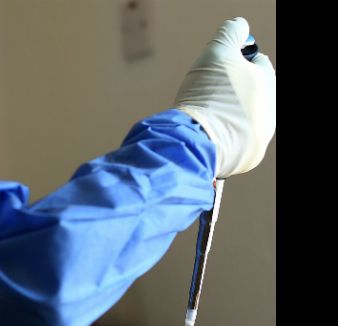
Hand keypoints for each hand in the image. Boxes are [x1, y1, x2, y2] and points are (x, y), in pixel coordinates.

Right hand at [174, 17, 275, 177]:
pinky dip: (224, 136)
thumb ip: (230, 34)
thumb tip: (239, 25)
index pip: (257, 63)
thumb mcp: (216, 53)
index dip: (235, 62)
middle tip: (208, 94)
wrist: (196, 141)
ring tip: (206, 115)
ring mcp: (262, 136)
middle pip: (252, 93)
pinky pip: (237, 142)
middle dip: (233, 91)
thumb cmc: (207, 97)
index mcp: (268, 83)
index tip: (217, 69)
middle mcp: (272, 111)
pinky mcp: (249, 157)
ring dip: (228, 115)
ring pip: (245, 118)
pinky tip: (209, 132)